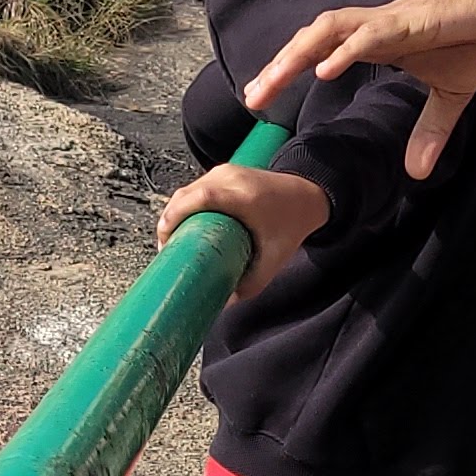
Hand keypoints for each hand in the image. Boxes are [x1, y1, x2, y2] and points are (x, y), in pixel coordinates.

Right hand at [158, 165, 329, 297]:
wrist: (309, 194)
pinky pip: (196, 187)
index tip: (166, 241)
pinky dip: (186, 205)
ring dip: (175, 213)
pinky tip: (184, 226)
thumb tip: (224, 303)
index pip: (199, 199)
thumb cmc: (292, 223)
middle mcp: (230, 178)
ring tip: (174, 241)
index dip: (175, 217)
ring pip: (187, 191)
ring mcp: (226, 171)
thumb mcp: (275, 258)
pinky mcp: (223, 172)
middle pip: (185, 196)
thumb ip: (252, 283)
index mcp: (243, 196)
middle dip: (169, 221)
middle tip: (167, 250)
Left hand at [242, 0, 475, 179]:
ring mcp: (393, 20)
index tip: (259, 99)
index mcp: (378, 41)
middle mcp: (376, 26)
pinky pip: (373, 33)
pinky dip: (346, 49)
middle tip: (250, 98)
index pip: (321, 52)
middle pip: (314, 39)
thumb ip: (430, 130)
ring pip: (331, 28)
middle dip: (279, 66)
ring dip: (299, 53)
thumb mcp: (451, 95)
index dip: (287, 71)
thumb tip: (416, 173)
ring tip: (273, 79)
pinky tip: (325, 68)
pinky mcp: (415, 19)